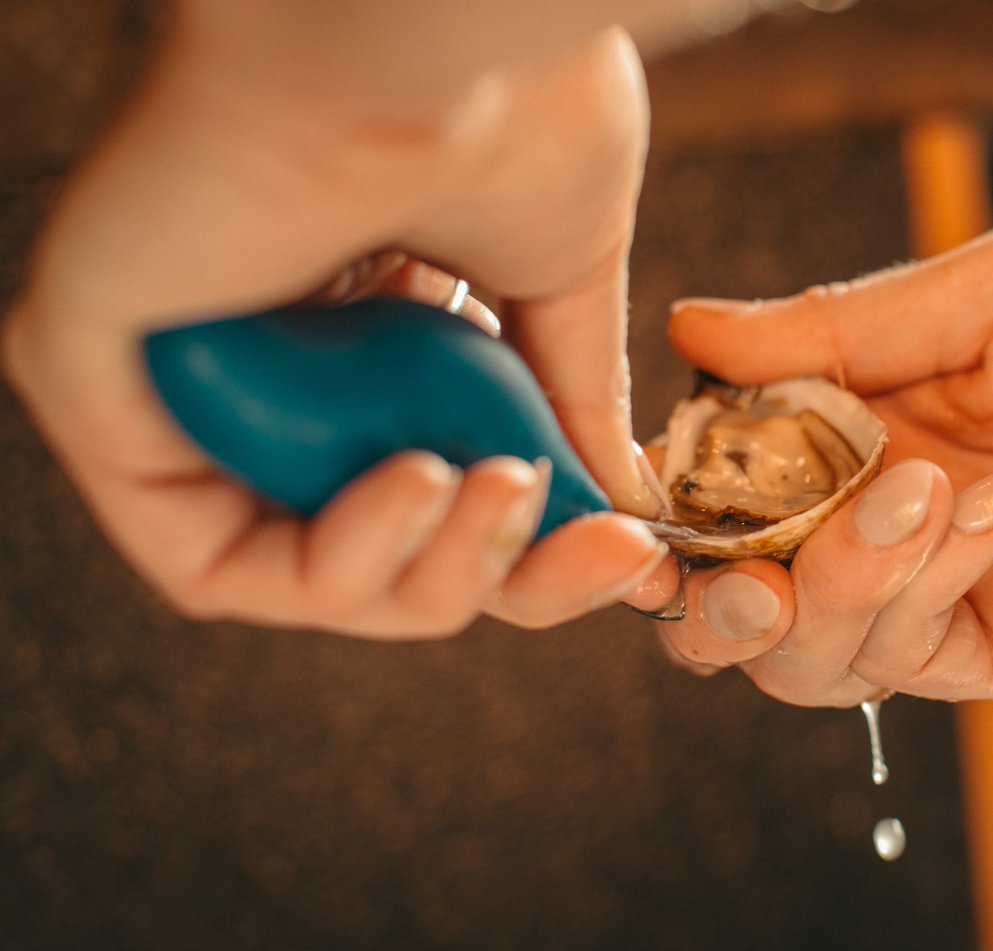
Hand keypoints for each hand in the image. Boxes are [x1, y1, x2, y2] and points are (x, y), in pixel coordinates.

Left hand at [3, 21, 664, 636]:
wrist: (432, 22)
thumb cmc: (500, 106)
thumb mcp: (558, 280)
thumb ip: (563, 398)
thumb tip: (611, 501)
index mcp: (356, 323)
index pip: (427, 493)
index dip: (527, 554)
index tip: (624, 557)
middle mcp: (264, 353)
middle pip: (362, 553)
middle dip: (483, 575)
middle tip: (586, 548)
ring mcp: (179, 371)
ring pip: (290, 571)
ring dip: (426, 576)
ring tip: (500, 490)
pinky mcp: (91, 375)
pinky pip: (198, 556)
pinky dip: (326, 563)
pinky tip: (418, 483)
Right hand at [629, 224, 992, 704]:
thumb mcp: (988, 289)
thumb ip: (828, 326)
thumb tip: (689, 326)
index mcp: (846, 431)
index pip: (715, 490)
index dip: (664, 503)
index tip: (642, 492)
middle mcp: (865, 526)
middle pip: (731, 605)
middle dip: (707, 603)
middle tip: (736, 573)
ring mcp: (924, 599)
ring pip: (800, 656)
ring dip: (831, 585)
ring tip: (917, 494)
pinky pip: (902, 659)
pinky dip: (916, 588)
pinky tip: (987, 512)